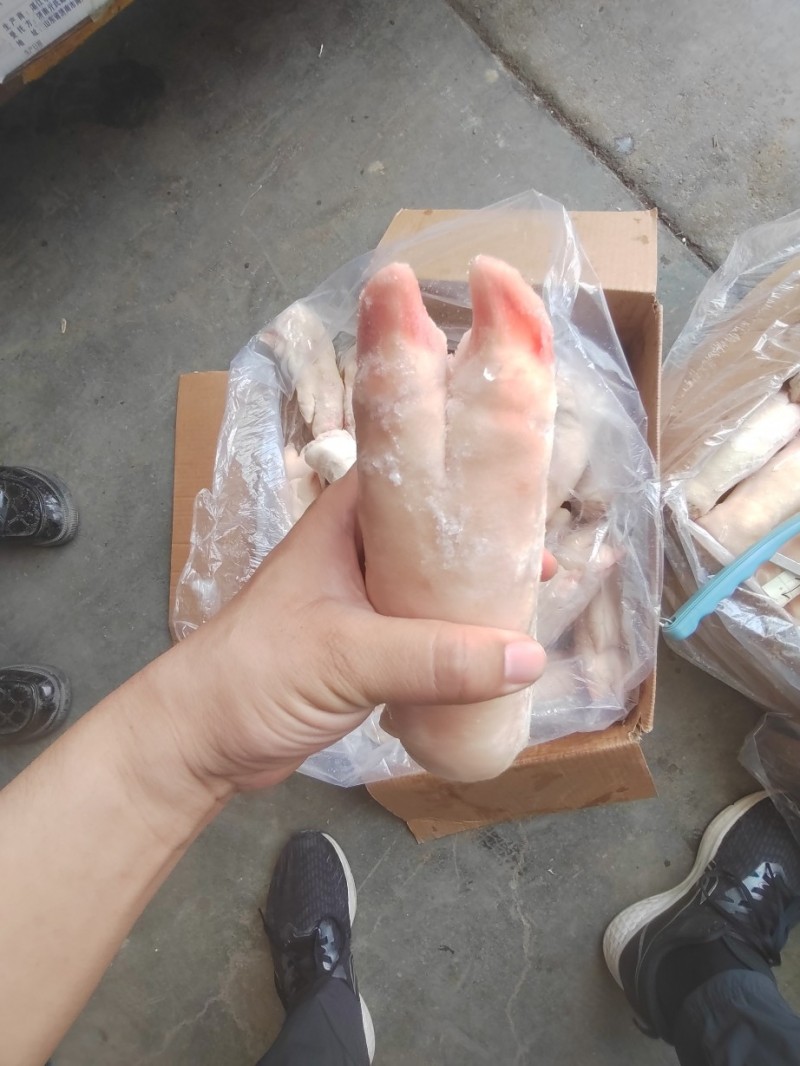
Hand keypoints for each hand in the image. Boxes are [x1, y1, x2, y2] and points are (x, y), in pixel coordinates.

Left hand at [157, 471, 550, 792]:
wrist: (199, 741)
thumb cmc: (257, 673)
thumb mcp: (348, 656)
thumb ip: (435, 658)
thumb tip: (530, 657)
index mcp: (344, 523)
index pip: (413, 474)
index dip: (467, 477)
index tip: (525, 495)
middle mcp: (355, 552)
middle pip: (431, 536)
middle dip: (482, 547)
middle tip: (539, 562)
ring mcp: (358, 602)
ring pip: (429, 588)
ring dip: (471, 599)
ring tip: (528, 607)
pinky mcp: (363, 649)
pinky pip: (422, 634)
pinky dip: (455, 642)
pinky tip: (490, 658)